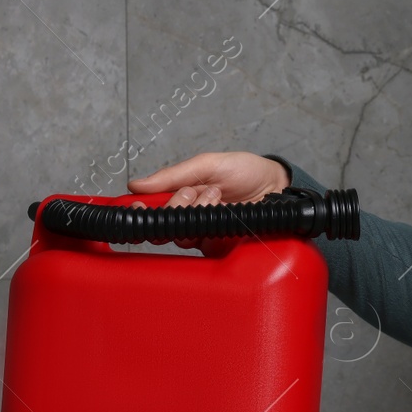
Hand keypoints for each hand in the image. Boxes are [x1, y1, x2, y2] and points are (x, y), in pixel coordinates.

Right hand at [124, 150, 289, 251]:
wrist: (276, 187)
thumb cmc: (245, 171)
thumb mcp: (208, 164)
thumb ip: (174, 174)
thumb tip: (137, 184)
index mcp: (180, 195)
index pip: (150, 208)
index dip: (139, 210)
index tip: (136, 205)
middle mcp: (188, 216)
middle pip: (163, 225)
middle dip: (175, 207)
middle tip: (191, 192)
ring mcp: (203, 233)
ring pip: (182, 236)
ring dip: (197, 212)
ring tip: (217, 196)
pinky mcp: (218, 247)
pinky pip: (203, 246)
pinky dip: (210, 229)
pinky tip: (223, 212)